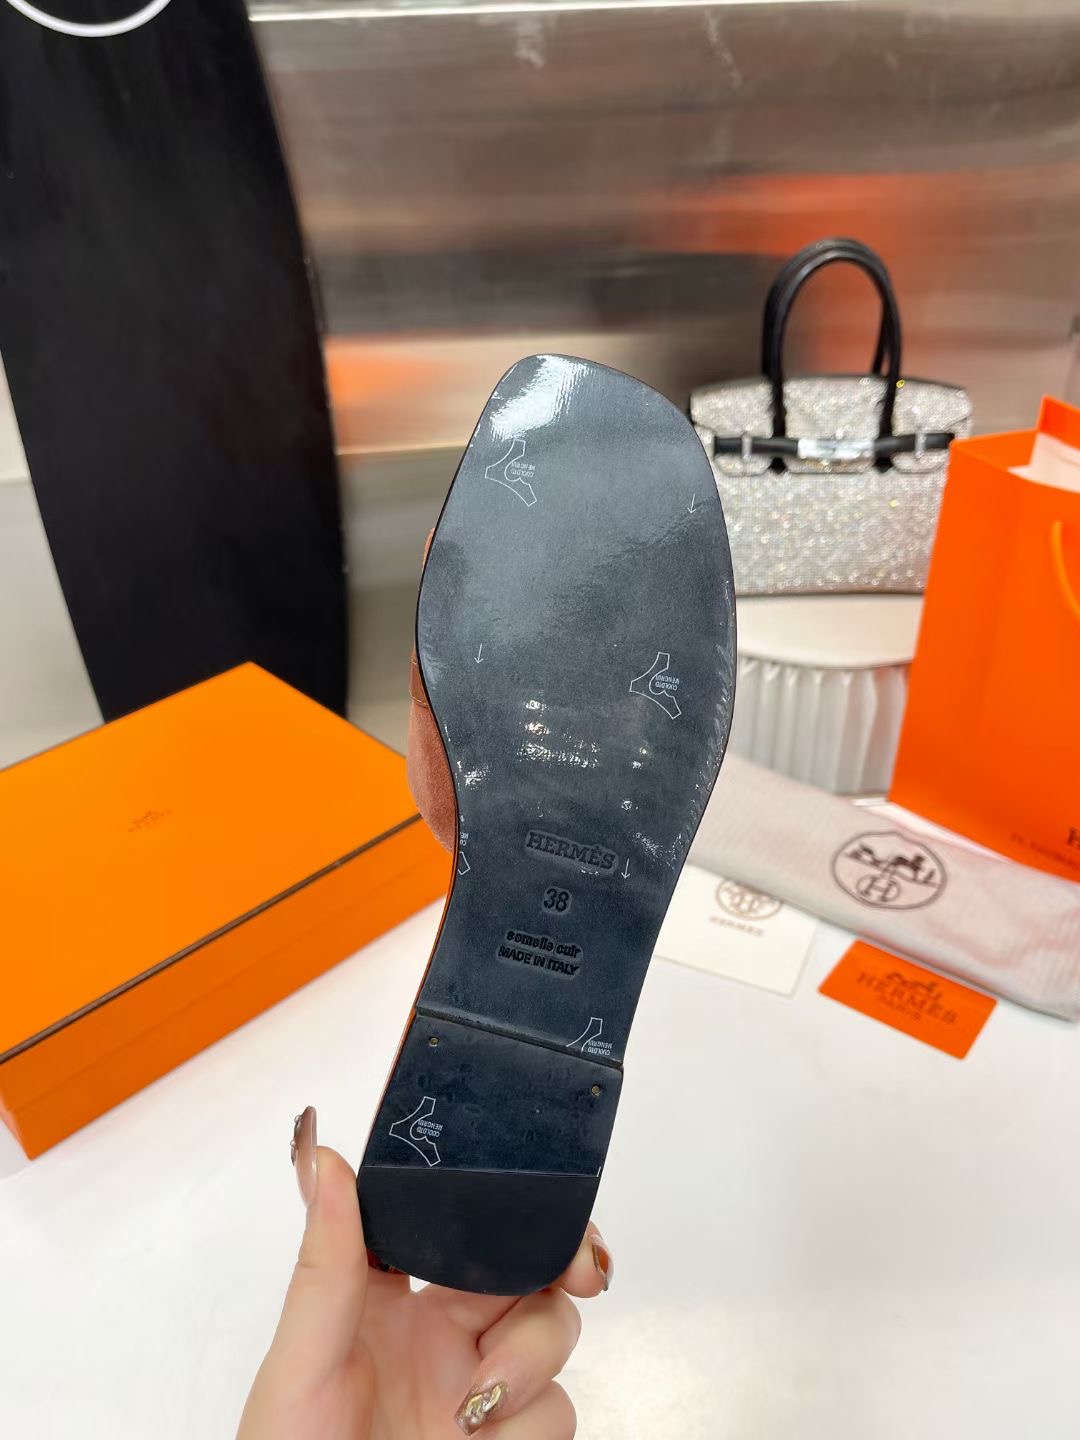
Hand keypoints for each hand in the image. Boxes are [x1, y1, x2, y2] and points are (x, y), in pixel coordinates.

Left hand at [238, 1108, 611, 1438]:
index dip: (501, 1197)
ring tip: (468, 1415)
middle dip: (559, 1257)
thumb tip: (321, 1156)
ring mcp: (479, 1393)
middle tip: (582, 1268)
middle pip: (524, 1264)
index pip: (456, 1220)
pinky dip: (524, 1428)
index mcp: (383, 1297)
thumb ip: (326, 1265)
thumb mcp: (299, 1366)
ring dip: (529, 1363)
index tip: (538, 1190)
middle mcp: (439, 1335)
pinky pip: (557, 1410)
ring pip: (552, 1334)